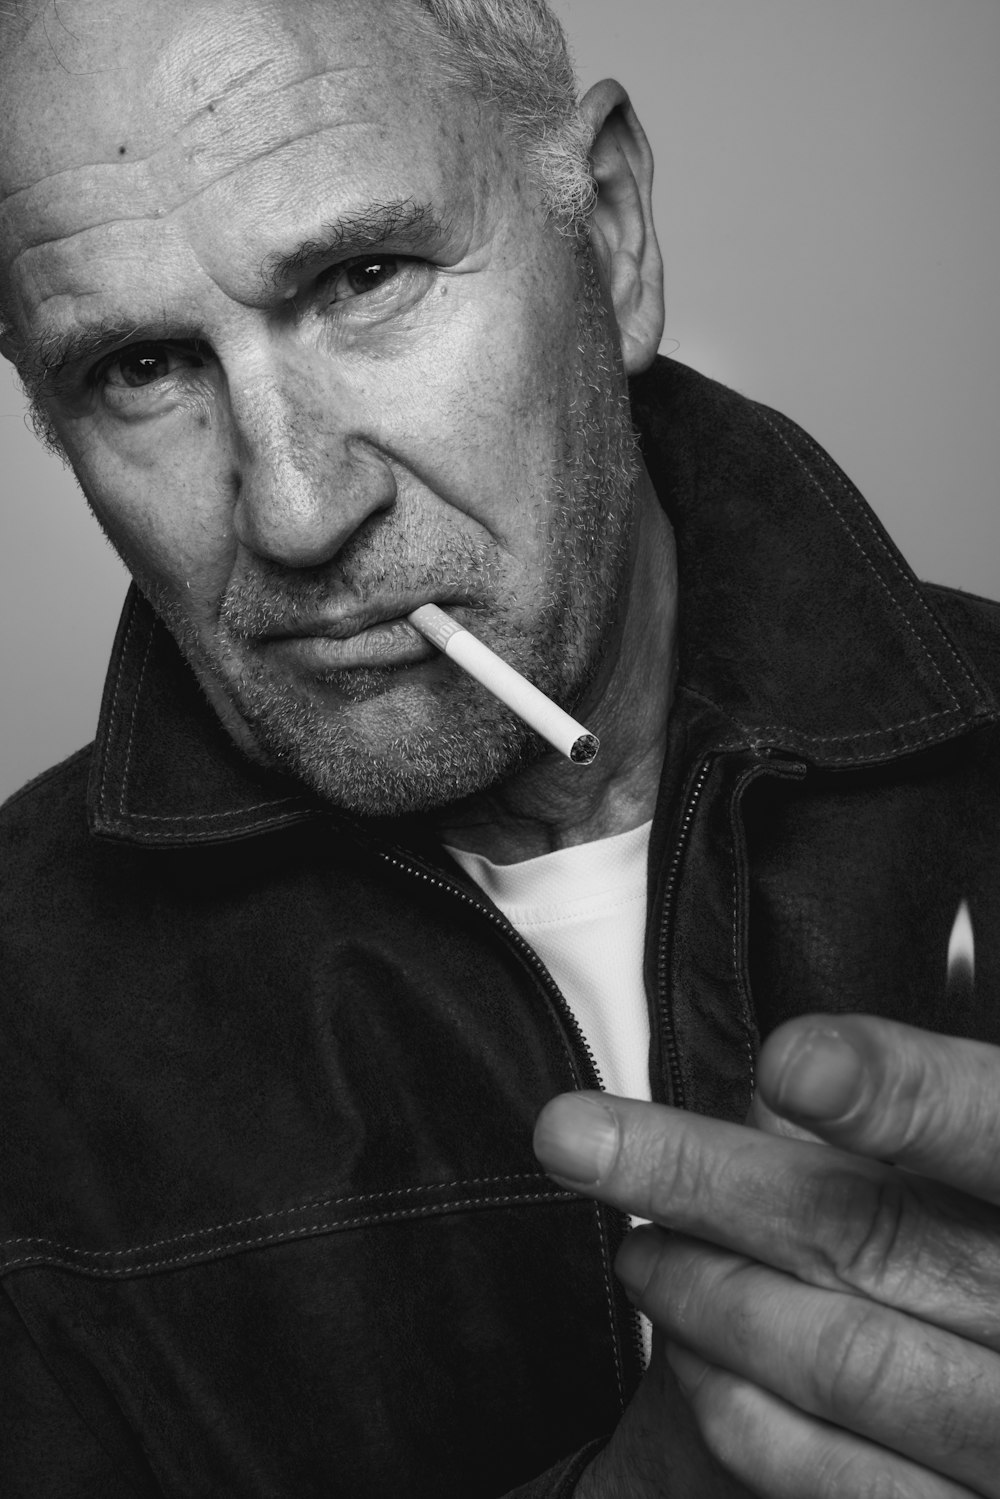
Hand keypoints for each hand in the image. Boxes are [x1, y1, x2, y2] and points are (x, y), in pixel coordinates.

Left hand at [534, 1016, 999, 1496]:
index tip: (788, 1063)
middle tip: (577, 1137)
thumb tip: (778, 1070)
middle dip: (703, 1178)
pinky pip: (838, 1479)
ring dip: (704, 1295)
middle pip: (872, 1231)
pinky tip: (690, 1359)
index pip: (990, 1126)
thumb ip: (898, 1120)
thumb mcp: (959, 1172)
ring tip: (637, 1255)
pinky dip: (740, 1412)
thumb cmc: (970, 1251)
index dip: (899, 1094)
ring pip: (841, 1356)